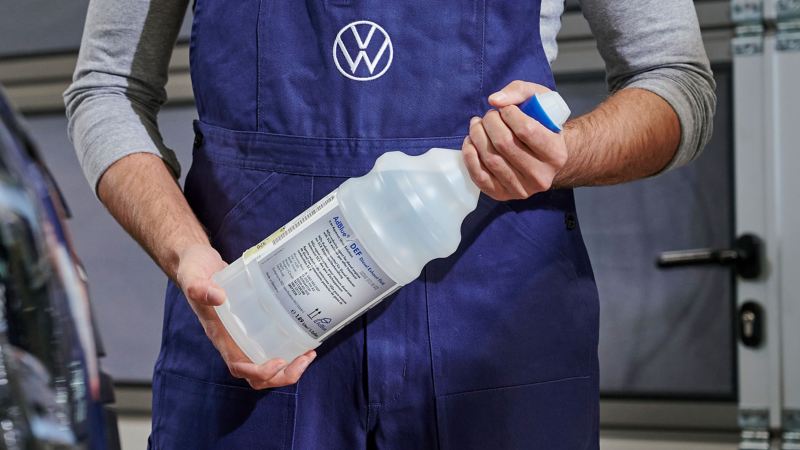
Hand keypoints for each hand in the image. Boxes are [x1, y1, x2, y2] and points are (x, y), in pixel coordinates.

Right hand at [175, 243, 315, 388]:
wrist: (197, 261)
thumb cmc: (194, 270)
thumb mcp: (193, 275)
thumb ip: (200, 287)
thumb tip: (217, 296)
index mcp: (220, 335)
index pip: (238, 365)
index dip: (258, 371)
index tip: (278, 362)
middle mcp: (233, 340)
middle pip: (257, 375)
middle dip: (281, 375)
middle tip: (304, 359)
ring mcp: (244, 334)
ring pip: (266, 363)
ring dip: (288, 367)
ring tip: (309, 354)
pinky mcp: (255, 322)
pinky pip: (271, 344)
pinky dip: (288, 348)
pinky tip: (304, 337)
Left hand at [462, 80, 568, 200]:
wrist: (545, 158)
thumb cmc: (543, 126)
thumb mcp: (541, 101)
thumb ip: (520, 92)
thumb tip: (494, 100)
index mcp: (556, 154)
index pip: (526, 130)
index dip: (508, 114)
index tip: (505, 109)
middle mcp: (541, 176)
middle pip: (504, 144)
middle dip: (490, 122)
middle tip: (489, 115)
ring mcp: (521, 189)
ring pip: (490, 158)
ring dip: (477, 135)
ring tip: (477, 124)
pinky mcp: (502, 195)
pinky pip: (479, 176)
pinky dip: (469, 155)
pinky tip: (471, 142)